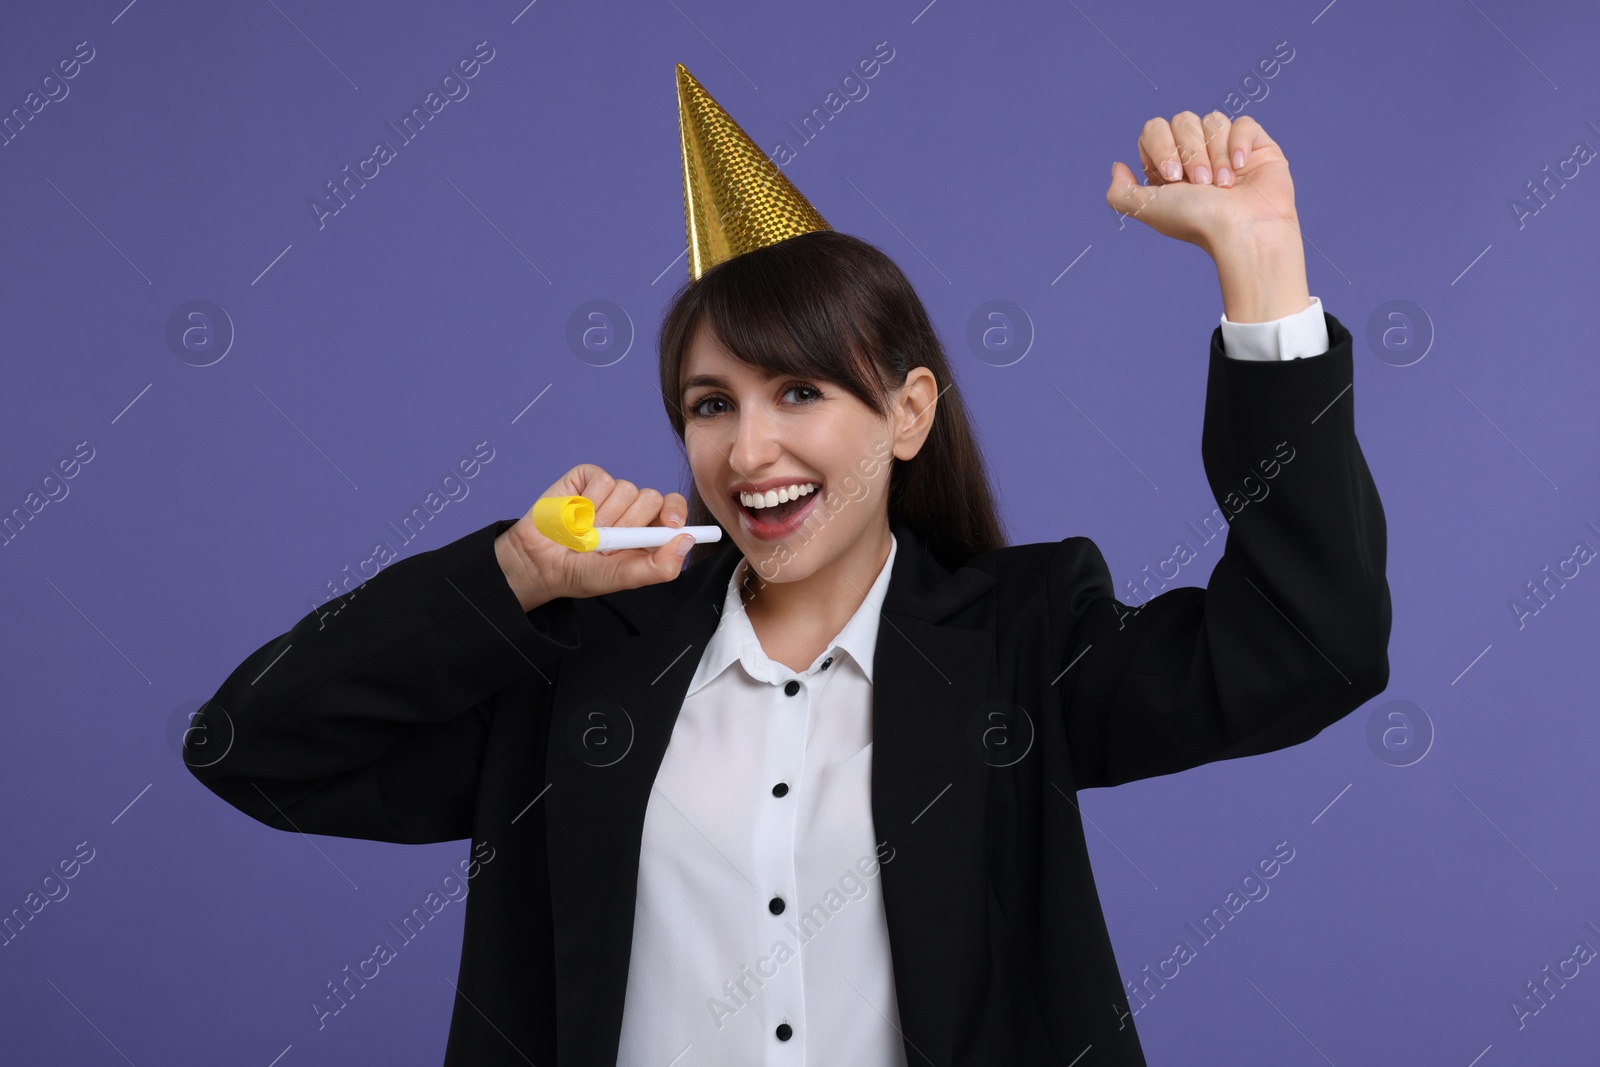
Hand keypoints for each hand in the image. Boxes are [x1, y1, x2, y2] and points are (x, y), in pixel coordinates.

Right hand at [495, 463, 693, 609]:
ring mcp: (610, 491)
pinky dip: (587, 502)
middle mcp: (632, 508)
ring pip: (626, 489)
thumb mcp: (625, 578)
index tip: (671, 524)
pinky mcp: (588, 478)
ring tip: (585, 533)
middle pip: (652, 497)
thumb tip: (687, 542)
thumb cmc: (582, 572)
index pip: (674, 508)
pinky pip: (602, 480)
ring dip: (603, 518)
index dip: (675, 511)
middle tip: (606, 544)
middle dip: (629, 525)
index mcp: (647, 530)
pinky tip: (574, 515)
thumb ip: (661, 567)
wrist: (540, 563)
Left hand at [1106, 112, 1297, 253]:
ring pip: (1213, 120)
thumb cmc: (1196, 222)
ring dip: (1215, 155)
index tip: (1172, 177)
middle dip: (1190, 153)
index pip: (1154, 129)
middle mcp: (1196, 155)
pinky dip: (1239, 144)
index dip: (1161, 146)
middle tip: (1200, 184)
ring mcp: (1226, 149)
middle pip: (1182, 120)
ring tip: (1223, 186)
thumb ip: (1119, 192)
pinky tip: (1241, 168)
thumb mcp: (1146, 208)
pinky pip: (1243, 123)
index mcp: (1168, 167)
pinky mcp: (1256, 146)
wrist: (1243, 232)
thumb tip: (1118, 166)